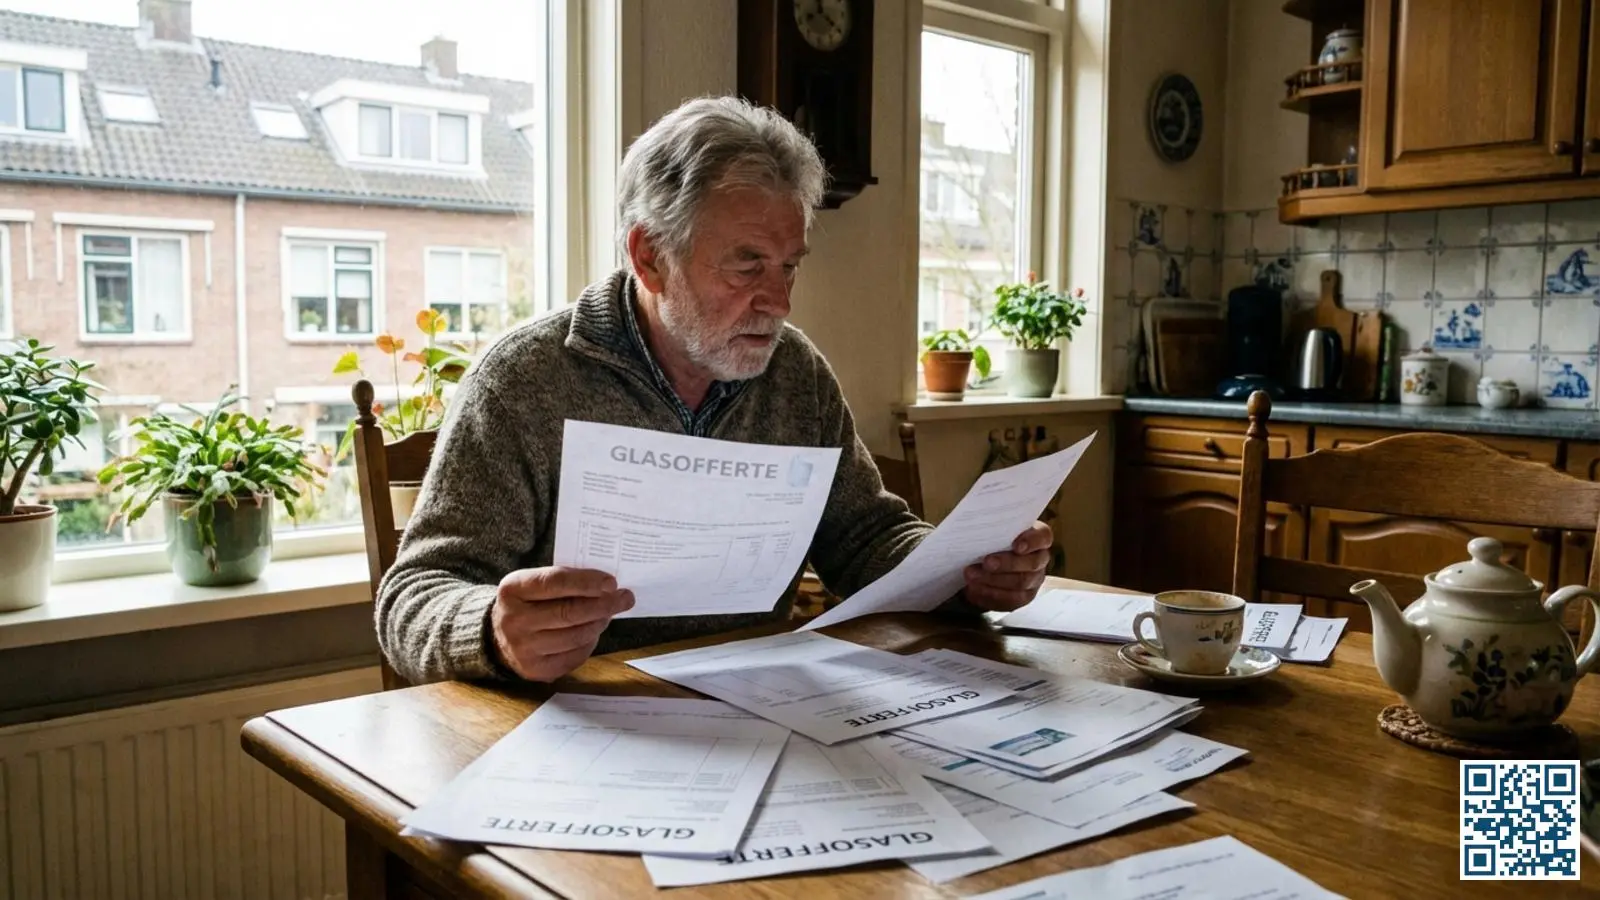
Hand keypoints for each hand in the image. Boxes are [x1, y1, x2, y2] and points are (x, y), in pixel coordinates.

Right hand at [490, 566, 634, 681]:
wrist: (498, 636)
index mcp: (512, 590)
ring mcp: (523, 649)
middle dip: (603, 604)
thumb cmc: (527, 603)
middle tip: (625, 598)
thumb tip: (606, 586)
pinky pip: (575, 655)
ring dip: (599, 622)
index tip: (611, 582)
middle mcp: (514, 621)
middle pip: (569, 612)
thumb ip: (563, 581)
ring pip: (576, 636)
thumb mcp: (533, 583)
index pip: (555, 582)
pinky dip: (590, 641)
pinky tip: (592, 631)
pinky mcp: (536, 670)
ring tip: (608, 613)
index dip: (586, 582)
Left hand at [962, 521, 1052, 611]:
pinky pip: (1010, 600)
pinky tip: (974, 588)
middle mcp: (1040, 559)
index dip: (1032, 542)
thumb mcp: (996, 530)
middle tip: (986, 562)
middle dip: (1007, 564)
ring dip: (993, 580)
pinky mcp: (1023, 597)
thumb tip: (977, 531)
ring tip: (971, 575)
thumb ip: (994, 529)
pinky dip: (989, 594)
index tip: (1016, 546)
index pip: (1043, 537)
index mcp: (1038, 537)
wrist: (989, 559)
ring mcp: (1034, 580)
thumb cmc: (994, 539)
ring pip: (1020, 583)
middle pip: (1031, 564)